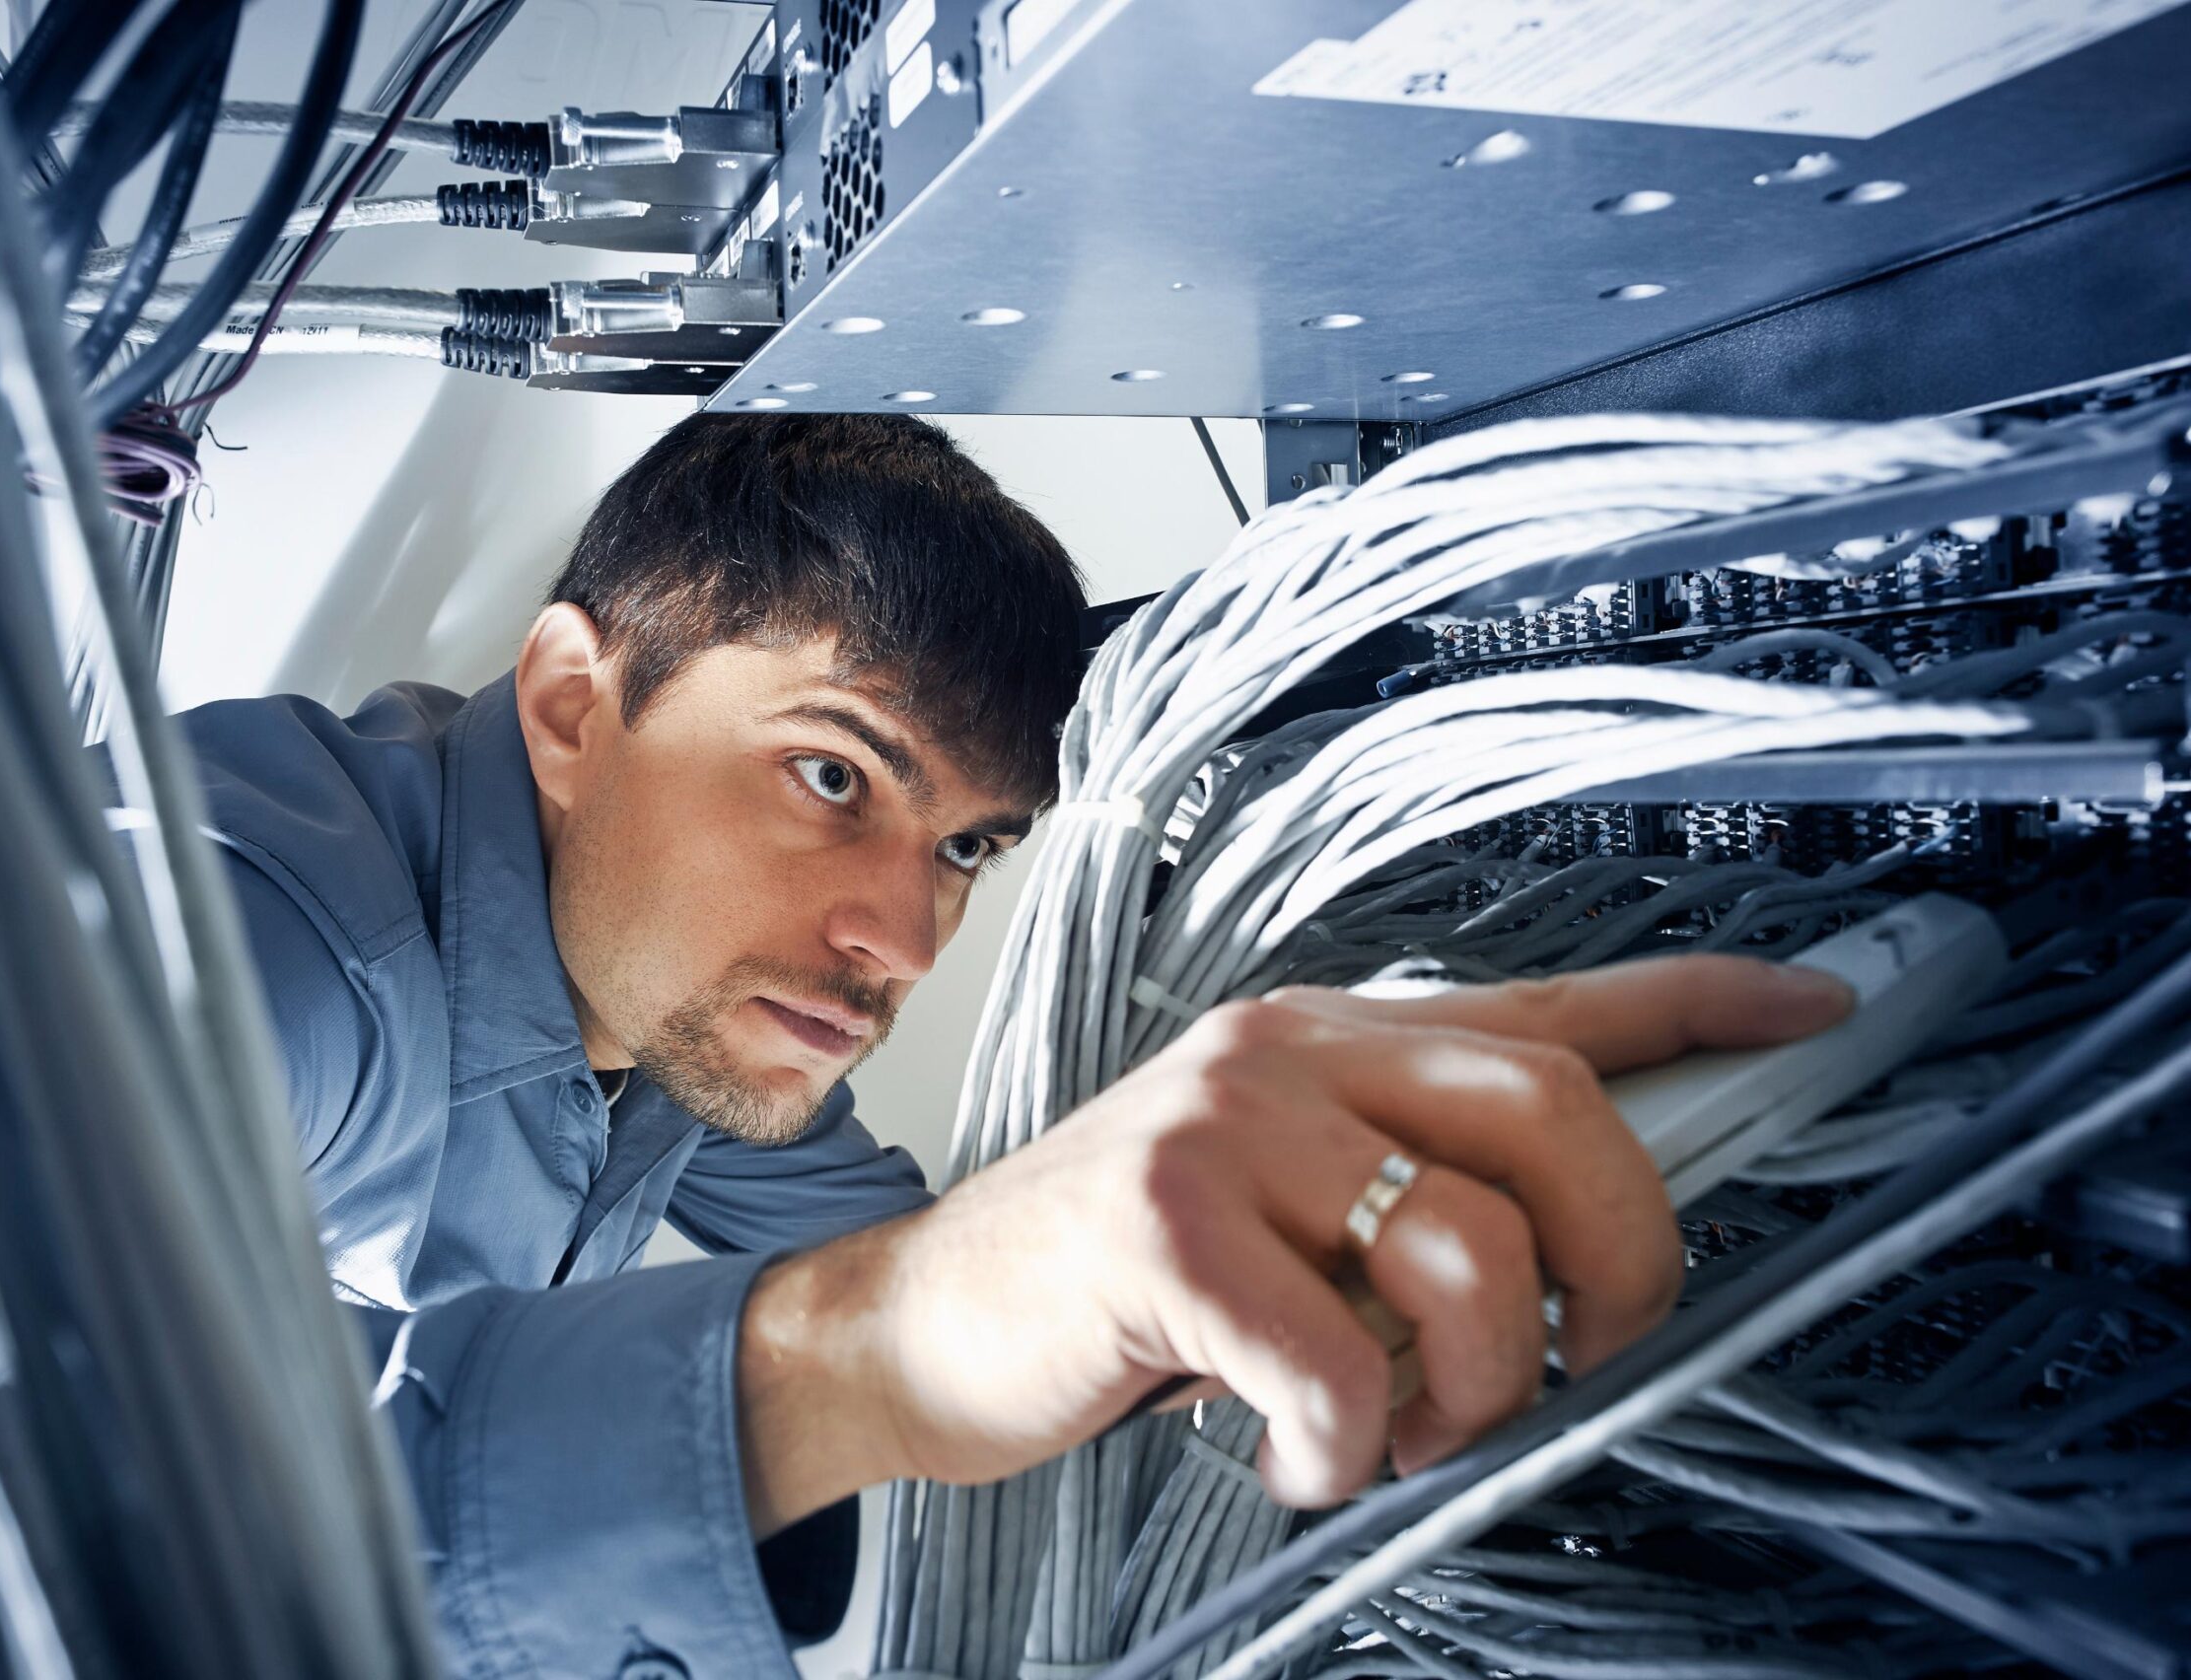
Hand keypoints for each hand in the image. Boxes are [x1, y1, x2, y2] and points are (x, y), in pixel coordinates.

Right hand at [737, 954, 1853, 1531]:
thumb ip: (1412, 1201)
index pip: (1549, 1001)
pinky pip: (1342, 1364)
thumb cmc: (1126, 1284)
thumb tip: (1567, 1259)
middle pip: (1555, 1115)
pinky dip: (1344, 1452)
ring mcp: (1224, 1126)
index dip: (1700, 1002)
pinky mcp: (1165, 1225)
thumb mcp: (1284, 1211)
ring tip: (1397, 1431)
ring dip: (1471, 1394)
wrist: (927, 1319)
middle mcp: (1288, 1050)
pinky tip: (1291, 1456)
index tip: (1817, 1009)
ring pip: (1469, 1255)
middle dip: (1621, 1263)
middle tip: (1584, 1355)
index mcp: (1331, 1039)